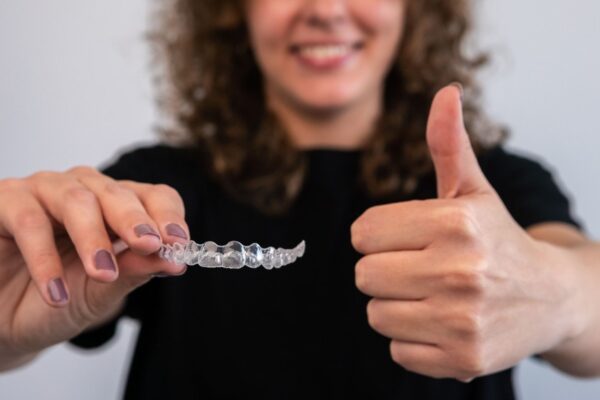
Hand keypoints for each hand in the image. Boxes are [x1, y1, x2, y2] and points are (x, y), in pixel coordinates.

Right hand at [0, 167, 187, 368]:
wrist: (7, 324)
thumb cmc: (58, 300)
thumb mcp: (103, 291)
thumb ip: (136, 271)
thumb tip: (175, 261)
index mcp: (118, 207)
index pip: (154, 197)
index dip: (168, 216)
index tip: (179, 243)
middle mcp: (85, 191)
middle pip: (117, 193)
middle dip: (135, 220)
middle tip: (149, 245)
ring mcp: (45, 191)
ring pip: (75, 200)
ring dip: (93, 238)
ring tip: (103, 275)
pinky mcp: (5, 201)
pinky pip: (28, 220)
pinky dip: (44, 259)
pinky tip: (56, 293)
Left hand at [351, 84, 575, 380]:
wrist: (551, 297)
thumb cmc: (497, 238)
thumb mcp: (473, 191)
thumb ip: (448, 145)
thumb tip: (445, 92)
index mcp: (455, 222)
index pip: (362, 232)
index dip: (377, 236)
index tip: (405, 239)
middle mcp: (461, 270)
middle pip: (364, 275)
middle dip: (384, 270)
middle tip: (419, 269)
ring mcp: (464, 320)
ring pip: (377, 314)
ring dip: (396, 306)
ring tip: (432, 297)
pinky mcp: (465, 359)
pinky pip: (398, 350)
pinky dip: (413, 340)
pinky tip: (443, 323)